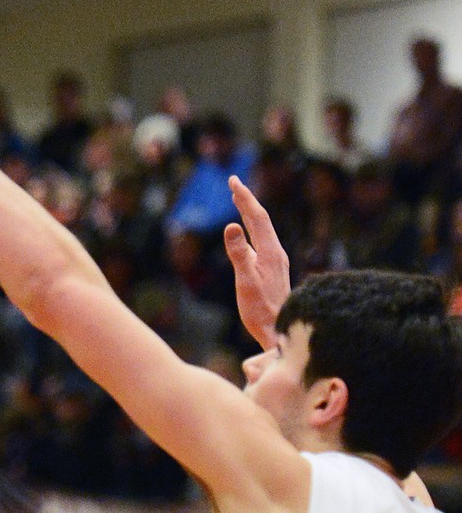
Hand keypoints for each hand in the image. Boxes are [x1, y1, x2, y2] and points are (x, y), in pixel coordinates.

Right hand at [223, 176, 290, 349]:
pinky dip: (251, 228)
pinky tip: (247, 232)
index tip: (233, 181)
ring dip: (249, 213)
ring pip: (262, 230)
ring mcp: (275, 261)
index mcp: (270, 252)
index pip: (257, 217)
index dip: (245, 198)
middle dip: (246, 200)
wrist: (280, 331)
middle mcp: (276, 253)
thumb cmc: (261, 310)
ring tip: (239, 200)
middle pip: (260, 220)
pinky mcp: (272, 270)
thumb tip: (231, 225)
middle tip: (233, 182)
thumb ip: (239, 254)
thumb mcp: (246, 281)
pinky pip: (261, 240)